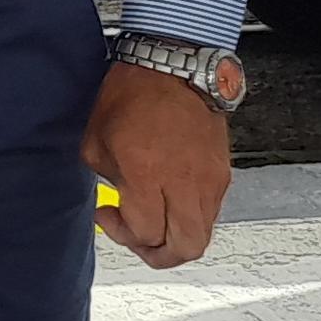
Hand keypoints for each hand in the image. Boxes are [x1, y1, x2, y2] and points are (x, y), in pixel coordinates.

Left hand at [83, 60, 232, 269]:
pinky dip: (190, 219)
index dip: (121, 233)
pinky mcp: (222, 174)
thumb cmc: (133, 94)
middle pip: (186, 247)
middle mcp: (185, 181)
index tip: (107, 213)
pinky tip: (169, 203)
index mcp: (148, 173)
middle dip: (158, 255)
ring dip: (177, 239)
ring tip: (154, 223)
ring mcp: (209, 180)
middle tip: (137, 240)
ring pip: (203, 234)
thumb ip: (109, 182)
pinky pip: (210, 213)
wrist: (174, 66)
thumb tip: (119, 207)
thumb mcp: (97, 141)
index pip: (147, 233)